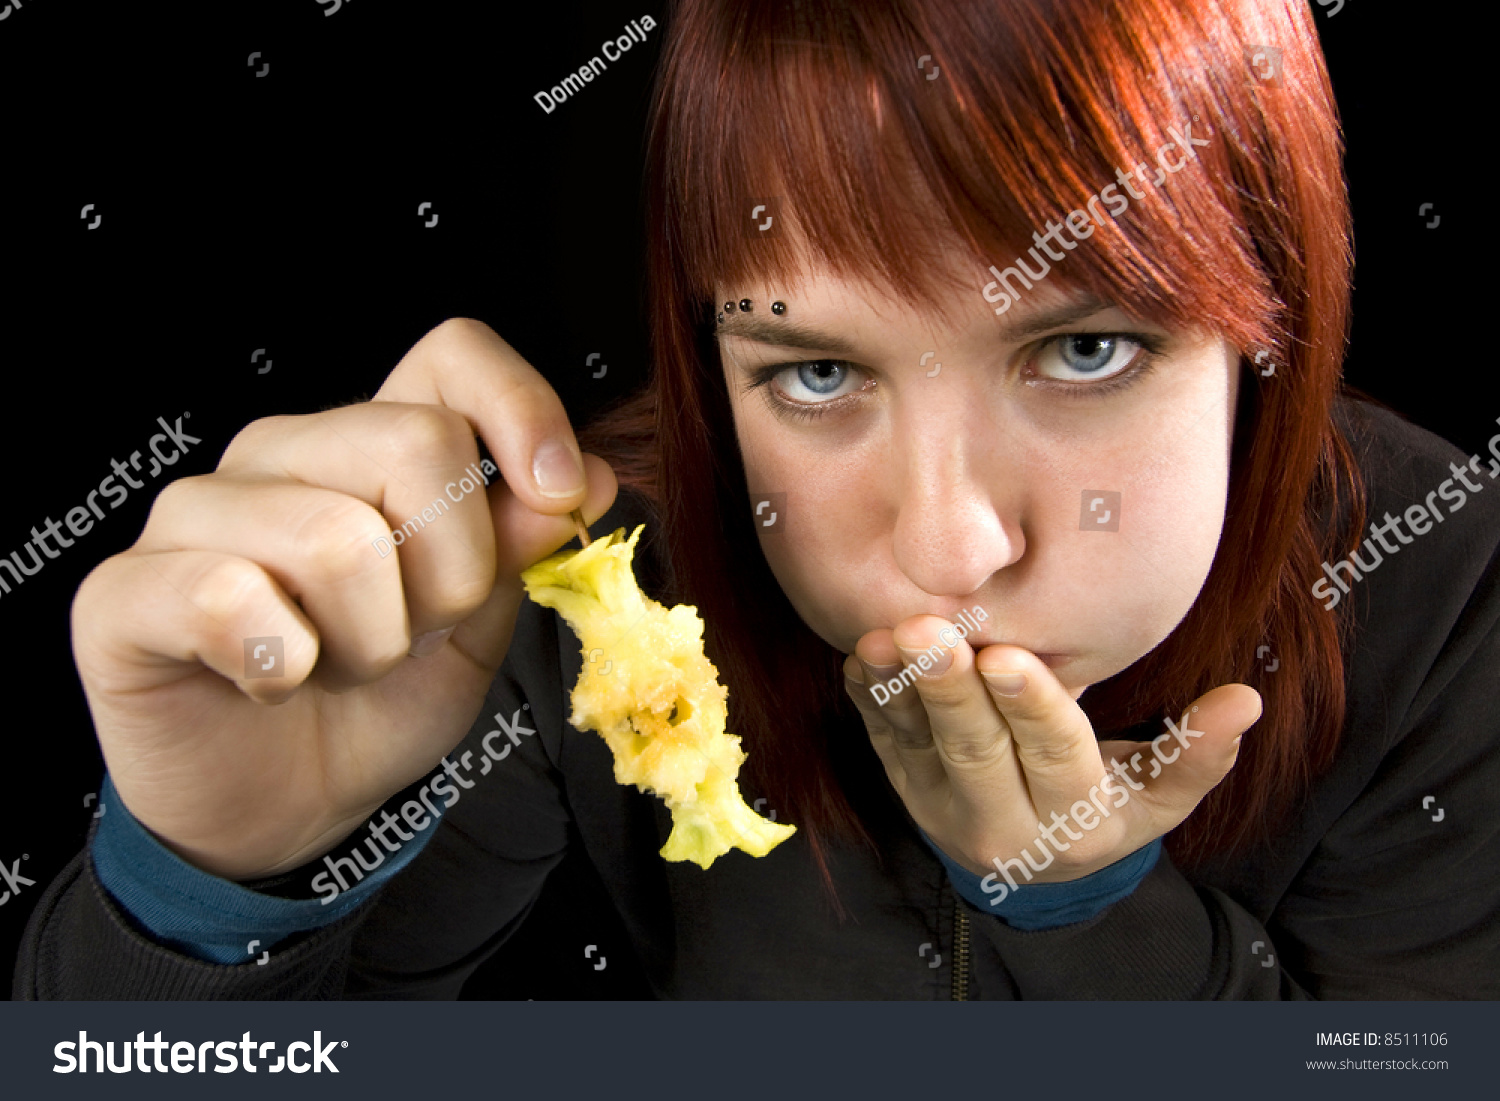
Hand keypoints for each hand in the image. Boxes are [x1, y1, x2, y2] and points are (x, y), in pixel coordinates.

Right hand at [71, 318, 617, 878]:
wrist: (286, 814)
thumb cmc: (375, 706)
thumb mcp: (476, 629)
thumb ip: (516, 547)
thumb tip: (589, 473)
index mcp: (370, 445)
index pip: (451, 354)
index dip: (521, 408)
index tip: (559, 495)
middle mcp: (280, 454)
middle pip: (417, 444)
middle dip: (450, 576)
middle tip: (410, 635)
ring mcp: (192, 513)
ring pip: (339, 537)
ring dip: (368, 642)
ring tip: (334, 668)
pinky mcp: (123, 591)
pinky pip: (228, 596)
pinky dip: (280, 664)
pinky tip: (266, 683)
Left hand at [843, 615, 1261, 881]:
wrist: (1029, 868)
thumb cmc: (1104, 811)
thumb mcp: (1157, 798)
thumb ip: (1196, 754)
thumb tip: (1246, 700)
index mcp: (1071, 818)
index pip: (1055, 757)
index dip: (1032, 708)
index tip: (1010, 657)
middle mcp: (999, 818)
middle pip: (974, 750)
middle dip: (950, 689)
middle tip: (928, 633)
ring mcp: (940, 804)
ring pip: (918, 744)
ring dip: (897, 689)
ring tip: (883, 640)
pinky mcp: (903, 783)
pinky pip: (879, 739)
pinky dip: (867, 697)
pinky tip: (859, 656)